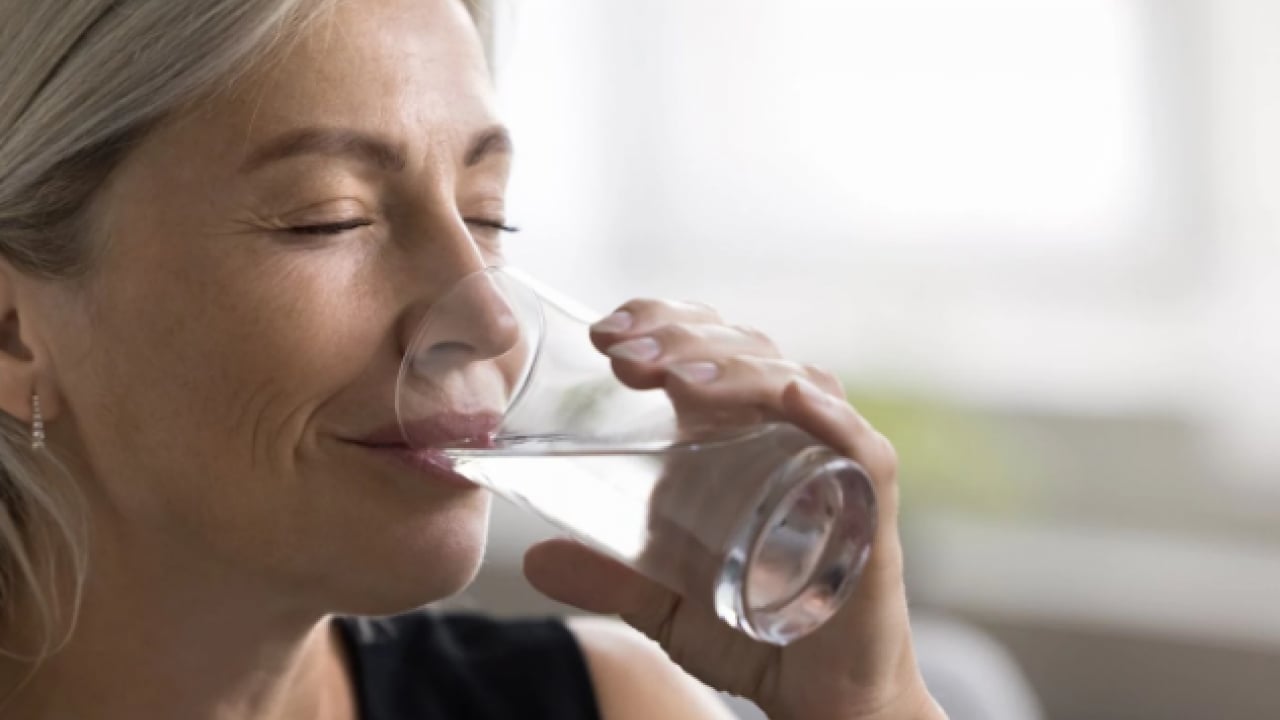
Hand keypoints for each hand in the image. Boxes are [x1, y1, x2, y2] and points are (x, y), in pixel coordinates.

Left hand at [522, 299, 943, 719]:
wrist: (823, 698)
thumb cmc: (755, 630)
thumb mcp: (665, 602)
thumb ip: (611, 577)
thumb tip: (535, 561)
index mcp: (741, 435)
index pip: (709, 348)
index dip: (662, 322)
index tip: (604, 333)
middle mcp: (790, 434)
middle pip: (746, 353)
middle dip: (683, 339)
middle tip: (624, 353)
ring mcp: (833, 465)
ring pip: (794, 383)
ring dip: (734, 369)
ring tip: (674, 379)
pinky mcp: (871, 510)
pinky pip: (861, 449)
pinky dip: (830, 417)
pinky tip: (792, 396)